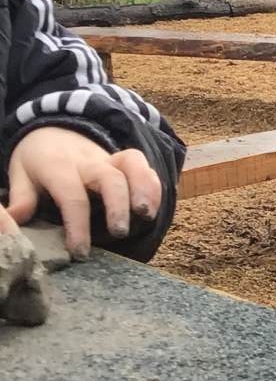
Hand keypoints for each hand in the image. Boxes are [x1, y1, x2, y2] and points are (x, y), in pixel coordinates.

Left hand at [3, 127, 160, 254]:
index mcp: (59, 167)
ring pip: (132, 166)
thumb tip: (12, 222)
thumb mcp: (21, 173)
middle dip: (117, 205)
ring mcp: (109, 159)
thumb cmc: (37, 159)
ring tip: (148, 216)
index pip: (71, 195)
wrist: (53, 128)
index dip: (77, 224)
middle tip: (119, 232)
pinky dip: (153, 185)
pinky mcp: (124, 161)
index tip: (80, 251)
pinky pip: (144, 166)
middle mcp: (88, 162)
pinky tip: (155, 209)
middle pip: (109, 178)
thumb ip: (21, 197)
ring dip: (144, 190)